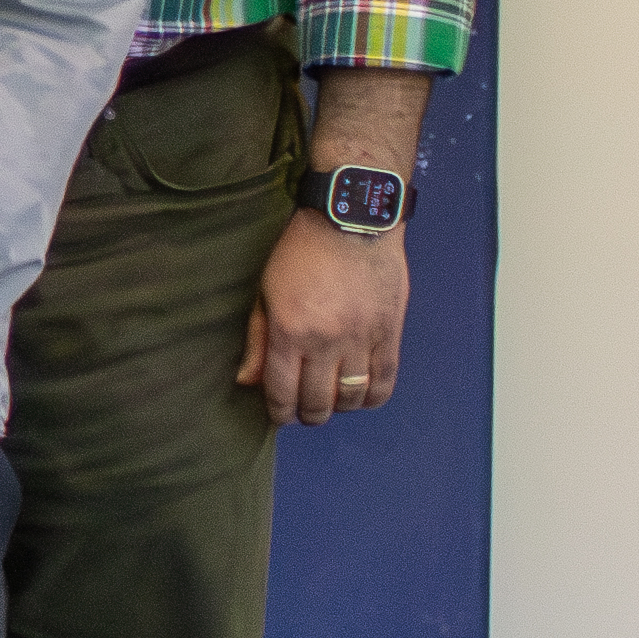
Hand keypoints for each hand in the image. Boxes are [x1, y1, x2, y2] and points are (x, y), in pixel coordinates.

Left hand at [240, 211, 411, 426]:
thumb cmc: (301, 253)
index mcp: (290, 332)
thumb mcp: (267, 292)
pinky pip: (385, 381)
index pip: (282, 392)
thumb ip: (258, 340)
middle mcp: (326, 342)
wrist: (352, 222)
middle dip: (308, 414)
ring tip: (331, 400)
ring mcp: (362, 339)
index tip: (280, 415)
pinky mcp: (391, 333)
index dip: (280, 413)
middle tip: (304, 411)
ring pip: (351, 398)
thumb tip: (247, 382)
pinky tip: (360, 396)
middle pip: (318, 402)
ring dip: (338, 407)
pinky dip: (372, 397)